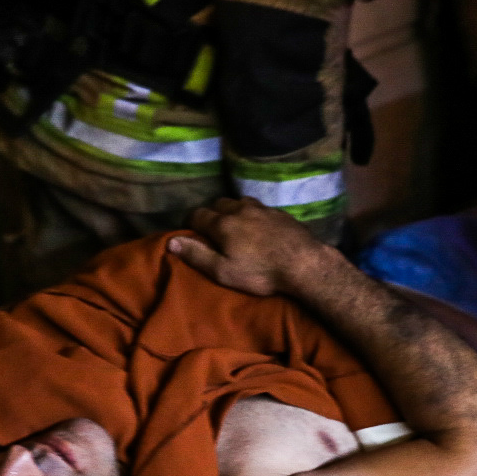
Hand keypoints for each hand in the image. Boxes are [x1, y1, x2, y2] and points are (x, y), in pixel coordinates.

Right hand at [166, 198, 339, 298]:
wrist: (305, 264)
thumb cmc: (260, 272)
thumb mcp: (223, 271)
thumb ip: (197, 255)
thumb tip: (171, 241)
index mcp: (223, 223)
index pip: (198, 214)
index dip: (190, 224)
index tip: (191, 234)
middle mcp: (240, 209)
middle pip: (219, 204)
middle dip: (212, 214)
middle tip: (213, 232)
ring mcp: (263, 209)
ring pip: (240, 202)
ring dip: (233, 212)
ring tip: (235, 227)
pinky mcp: (280, 213)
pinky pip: (259, 208)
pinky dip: (253, 215)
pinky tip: (259, 228)